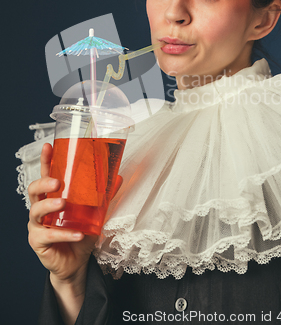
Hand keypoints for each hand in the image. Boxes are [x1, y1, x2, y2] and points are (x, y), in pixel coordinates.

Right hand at [28, 143, 122, 283]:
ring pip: (36, 212)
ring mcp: (37, 226)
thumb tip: (118, 177)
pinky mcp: (38, 242)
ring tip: (63, 204)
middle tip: (58, 182)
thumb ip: (104, 196)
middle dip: (44, 183)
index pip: (46, 175)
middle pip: (34, 190)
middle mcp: (41, 209)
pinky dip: (65, 234)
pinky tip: (77, 234)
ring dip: (50, 206)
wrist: (76, 263)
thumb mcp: (94, 213)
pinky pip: (49, 236)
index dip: (46, 160)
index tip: (48, 146)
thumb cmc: (80, 234)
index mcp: (52, 196)